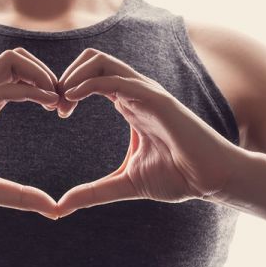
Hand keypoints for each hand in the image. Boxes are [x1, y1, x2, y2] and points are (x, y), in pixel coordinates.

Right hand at [0, 48, 62, 218]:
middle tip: (66, 102)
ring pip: (11, 59)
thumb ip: (21, 195)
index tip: (64, 111)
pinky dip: (30, 89)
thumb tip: (54, 210)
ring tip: (57, 98)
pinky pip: (1, 86)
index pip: (20, 78)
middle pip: (18, 59)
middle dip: (48, 73)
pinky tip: (49, 102)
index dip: (47, 88)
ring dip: (41, 73)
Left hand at [53, 48, 242, 217]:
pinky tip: (72, 99)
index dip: (68, 89)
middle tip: (53, 105)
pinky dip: (89, 83)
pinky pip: (117, 79)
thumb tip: (60, 207)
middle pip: (92, 59)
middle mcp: (136, 92)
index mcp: (129, 104)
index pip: (91, 77)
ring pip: (101, 61)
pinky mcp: (156, 99)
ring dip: (73, 75)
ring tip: (60, 100)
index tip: (57, 112)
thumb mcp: (124, 185)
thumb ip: (93, 192)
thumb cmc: (178, 177)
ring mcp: (147, 92)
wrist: (212, 180)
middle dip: (66, 75)